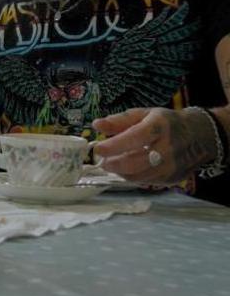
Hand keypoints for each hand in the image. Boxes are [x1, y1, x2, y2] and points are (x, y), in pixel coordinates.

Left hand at [92, 106, 217, 184]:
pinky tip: (128, 168)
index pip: (134, 138)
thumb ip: (119, 121)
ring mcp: (172, 166)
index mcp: (160, 127)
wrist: (199, 135)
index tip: (97, 149)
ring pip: (138, 175)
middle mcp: (168, 148)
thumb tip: (96, 125)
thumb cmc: (166, 123)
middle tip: (102, 161)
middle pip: (134, 162)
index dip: (113, 145)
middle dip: (113, 164)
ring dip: (121, 172)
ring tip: (113, 164)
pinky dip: (133, 176)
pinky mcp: (173, 178)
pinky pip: (146, 181)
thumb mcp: (144, 114)